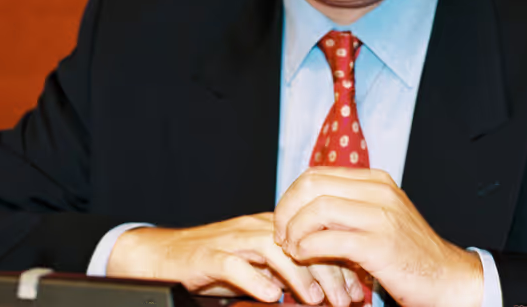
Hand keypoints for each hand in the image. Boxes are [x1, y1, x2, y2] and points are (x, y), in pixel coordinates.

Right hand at [106, 213, 354, 304]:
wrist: (167, 256)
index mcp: (274, 227)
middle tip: (345, 300)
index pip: (316, 236)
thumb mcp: (261, 267)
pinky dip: (253, 280)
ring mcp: (233, 240)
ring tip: (315, 300)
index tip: (359, 290)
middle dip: (328, 270)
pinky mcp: (209, 256)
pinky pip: (234, 265)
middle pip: (301, 240)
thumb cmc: (218, 263)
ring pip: (273, 249)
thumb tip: (332, 291)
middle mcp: (256, 228)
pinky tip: (269, 296)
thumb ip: (292, 273)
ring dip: (298, 275)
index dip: (340, 262)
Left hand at [274, 168, 483, 306]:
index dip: (291, 196)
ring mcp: (381, 216)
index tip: (284, 219)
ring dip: (294, 230)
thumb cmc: (409, 253)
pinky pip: (329, 240)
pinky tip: (303, 257)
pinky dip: (307, 248)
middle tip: (281, 234)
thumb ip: (349, 206)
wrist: (448, 278)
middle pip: (312, 185)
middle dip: (286, 210)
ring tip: (291, 248)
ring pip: (317, 209)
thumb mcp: (380, 217)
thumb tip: (303, 207)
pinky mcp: (380, 245)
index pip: (316, 174)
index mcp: (375, 180)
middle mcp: (379, 191)